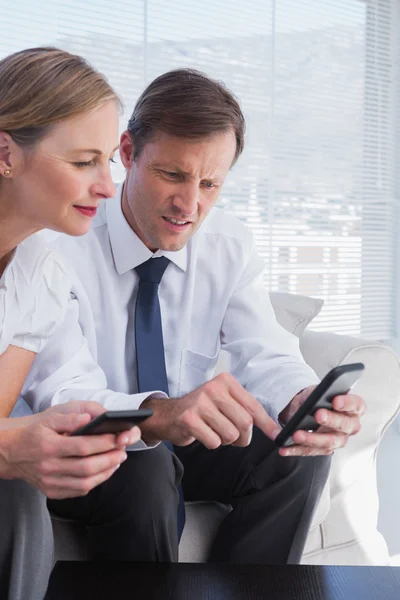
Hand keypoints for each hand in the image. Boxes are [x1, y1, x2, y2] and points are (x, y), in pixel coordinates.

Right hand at [2, 401, 140, 497]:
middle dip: (109, 460)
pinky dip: (94, 483)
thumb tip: (88, 418)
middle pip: (86, 468)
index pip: (83, 447)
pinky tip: (103, 472)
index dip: (104, 443)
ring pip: (84, 483)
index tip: (118, 437)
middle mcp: (48, 467)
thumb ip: (70, 418)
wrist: (12, 451)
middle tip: (122, 451)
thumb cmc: (35, 431)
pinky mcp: (51, 491)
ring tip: (117, 461)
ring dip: (106, 473)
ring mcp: (49, 482)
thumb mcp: (49, 417)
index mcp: (49, 446)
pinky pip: (77, 491)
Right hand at [140, 373, 278, 449]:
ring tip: (214, 431)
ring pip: (230, 434)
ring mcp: (200, 402)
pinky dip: (211, 443)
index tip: (277, 435)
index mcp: (226, 382)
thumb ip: (245, 410)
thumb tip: (272, 429)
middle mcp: (213, 388)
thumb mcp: (224, 402)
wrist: (168, 414)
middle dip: (242, 437)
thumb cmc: (201, 410)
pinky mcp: (189, 418)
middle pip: (245, 422)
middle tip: (234, 438)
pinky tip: (202, 433)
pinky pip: (214, 441)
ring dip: (225, 440)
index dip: (266, 423)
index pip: (253, 406)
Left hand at [278, 386, 364, 456]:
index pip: (356, 404)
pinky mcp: (325, 449)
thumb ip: (318, 394)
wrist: (309, 408)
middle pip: (344, 425)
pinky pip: (312, 451)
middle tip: (317, 415)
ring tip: (296, 435)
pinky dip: (297, 449)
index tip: (335, 401)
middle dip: (330, 420)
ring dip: (311, 439)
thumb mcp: (317, 390)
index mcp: (354, 407)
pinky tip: (285, 447)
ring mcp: (339, 439)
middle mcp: (350, 425)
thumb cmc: (318, 398)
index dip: (347, 403)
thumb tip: (312, 400)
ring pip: (329, 442)